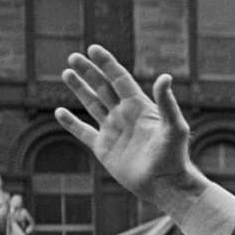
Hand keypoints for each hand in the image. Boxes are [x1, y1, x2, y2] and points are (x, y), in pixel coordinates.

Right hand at [56, 46, 206, 216]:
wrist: (166, 185)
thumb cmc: (174, 156)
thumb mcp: (174, 127)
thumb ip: (168, 103)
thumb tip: (165, 77)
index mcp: (140, 107)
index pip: (120, 79)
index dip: (107, 64)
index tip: (93, 49)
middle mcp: (125, 116)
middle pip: (103, 88)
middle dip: (89, 71)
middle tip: (73, 56)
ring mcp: (113, 131)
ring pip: (92, 105)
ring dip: (80, 89)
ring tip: (67, 72)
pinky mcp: (104, 148)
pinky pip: (84, 132)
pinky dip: (71, 123)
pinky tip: (60, 112)